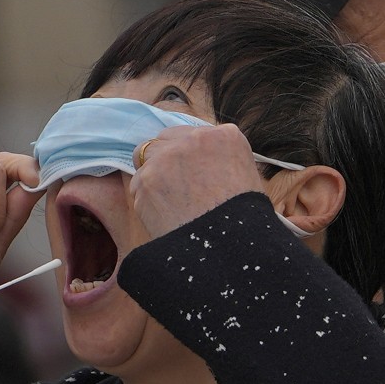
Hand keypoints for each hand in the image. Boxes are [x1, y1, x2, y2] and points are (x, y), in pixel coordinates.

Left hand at [129, 124, 263, 237]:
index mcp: (225, 137)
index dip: (189, 155)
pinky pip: (138, 184)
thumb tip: (204, 164)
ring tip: (166, 199)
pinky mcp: (146, 179)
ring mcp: (167, 157)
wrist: (228, 248)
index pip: (194, 135)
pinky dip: (147, 198)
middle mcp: (195, 139)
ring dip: (152, 172)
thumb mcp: (246, 179)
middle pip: (166, 139)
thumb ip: (222, 161)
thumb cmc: (243, 221)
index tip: (191, 171)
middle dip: (167, 158)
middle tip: (175, 186)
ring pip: (145, 155)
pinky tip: (163, 215)